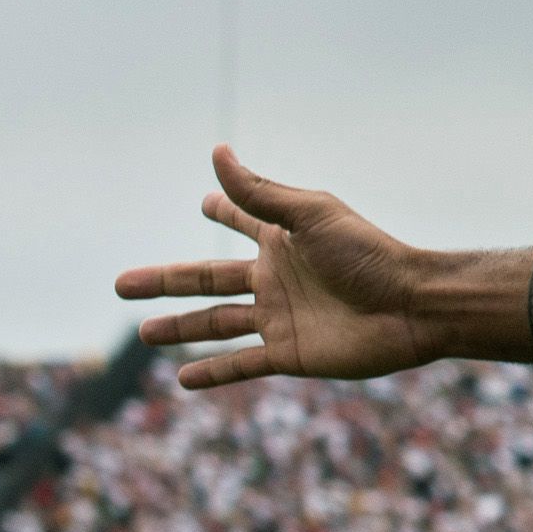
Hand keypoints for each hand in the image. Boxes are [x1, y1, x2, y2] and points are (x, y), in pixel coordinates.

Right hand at [115, 147, 441, 389]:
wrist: (410, 308)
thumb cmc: (368, 255)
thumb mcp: (311, 216)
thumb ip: (260, 193)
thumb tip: (217, 152)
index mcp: (283, 240)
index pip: (242, 220)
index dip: (223, 211)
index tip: (205, 201)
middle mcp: (276, 278)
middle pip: (207, 280)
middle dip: (166, 281)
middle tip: (121, 284)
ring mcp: (280, 317)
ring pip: (216, 324)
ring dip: (180, 328)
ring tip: (143, 334)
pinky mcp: (289, 354)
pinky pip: (242, 364)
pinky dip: (214, 372)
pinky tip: (184, 379)